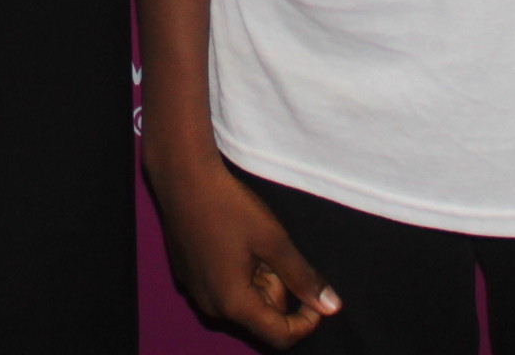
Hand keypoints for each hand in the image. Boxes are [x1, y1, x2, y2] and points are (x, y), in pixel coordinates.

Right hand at [143, 147, 341, 348]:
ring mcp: (196, 291)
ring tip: (255, 240)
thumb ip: (303, 278)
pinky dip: (238, 272)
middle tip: (278, 251)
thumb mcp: (274, 241)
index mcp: (234, 304)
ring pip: (242, 300)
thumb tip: (331, 307)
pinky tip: (236, 239)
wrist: (183, 177)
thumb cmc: (229, 207)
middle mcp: (211, 306)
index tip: (315, 293)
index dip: (306, 321)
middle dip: (278, 290)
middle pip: (260, 316)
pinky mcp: (188, 275)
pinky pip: (222, 287)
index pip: (280, 336)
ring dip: (258, 279)